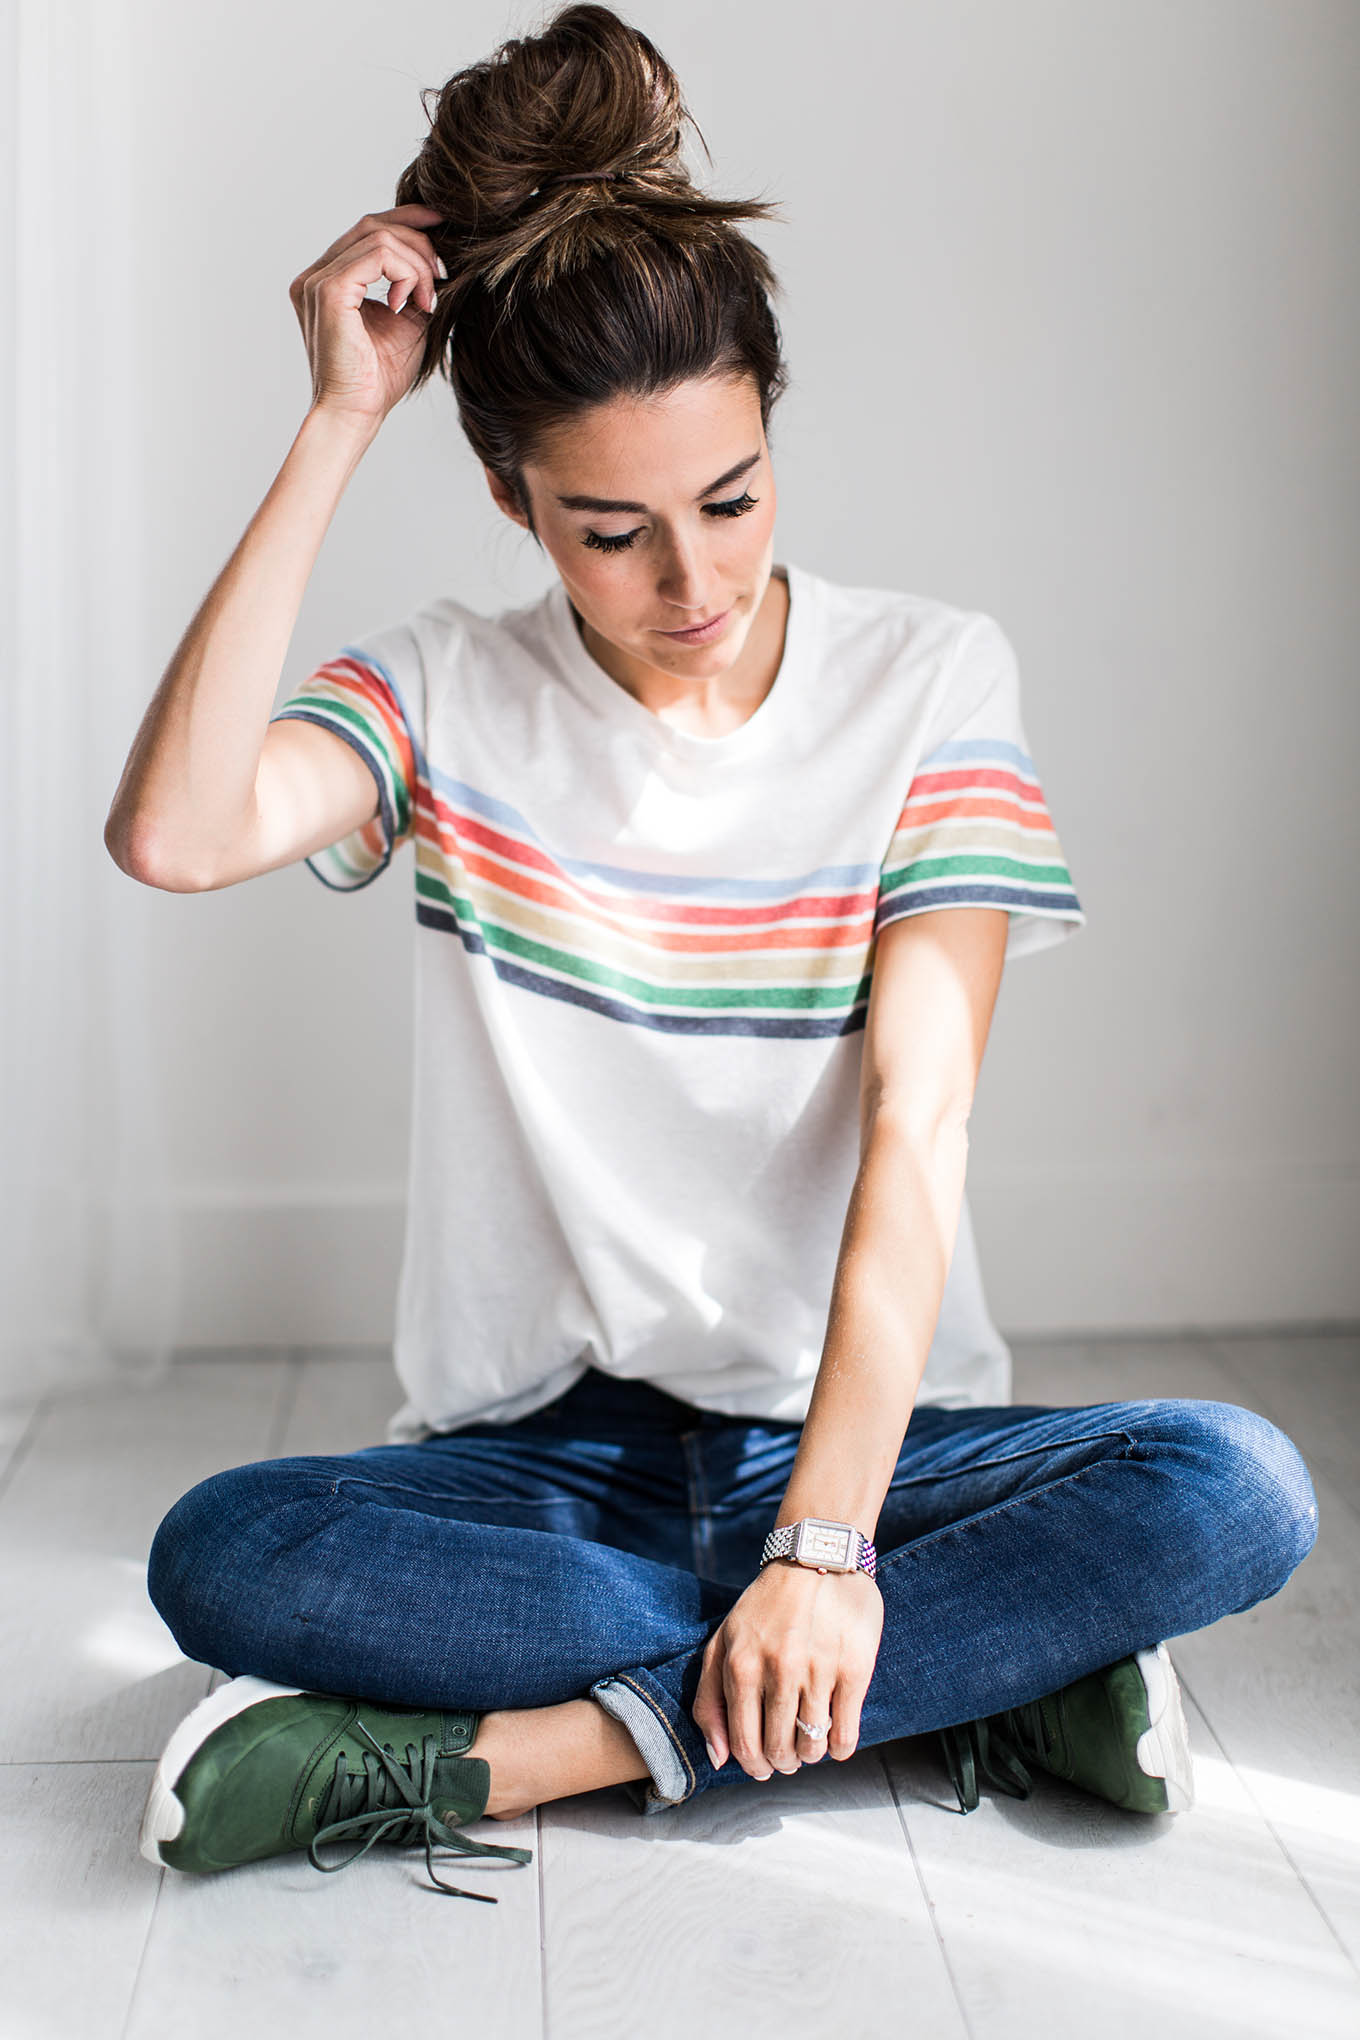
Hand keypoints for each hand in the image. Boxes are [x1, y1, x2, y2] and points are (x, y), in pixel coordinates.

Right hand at [289, 205, 446, 428]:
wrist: (356, 413)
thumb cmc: (378, 379)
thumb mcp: (406, 322)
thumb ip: (413, 286)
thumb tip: (438, 257)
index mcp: (328, 281)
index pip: (366, 231)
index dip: (405, 219)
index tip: (440, 225)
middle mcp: (316, 275)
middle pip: (371, 225)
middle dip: (417, 241)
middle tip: (441, 273)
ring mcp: (317, 280)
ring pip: (378, 236)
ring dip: (416, 264)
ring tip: (429, 300)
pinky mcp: (329, 290)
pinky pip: (378, 255)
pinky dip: (406, 273)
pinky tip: (412, 303)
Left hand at [692, 1561, 883, 1779]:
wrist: (816, 1558)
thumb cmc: (765, 1607)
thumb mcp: (723, 1642)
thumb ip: (709, 1699)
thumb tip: (719, 1759)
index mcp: (741, 1665)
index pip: (744, 1745)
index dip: (754, 1765)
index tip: (762, 1765)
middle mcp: (778, 1670)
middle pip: (778, 1750)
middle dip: (782, 1763)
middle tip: (787, 1757)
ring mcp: (818, 1670)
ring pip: (811, 1746)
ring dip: (809, 1756)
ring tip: (809, 1744)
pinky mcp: (854, 1669)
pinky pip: (845, 1733)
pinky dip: (839, 1748)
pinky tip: (835, 1741)